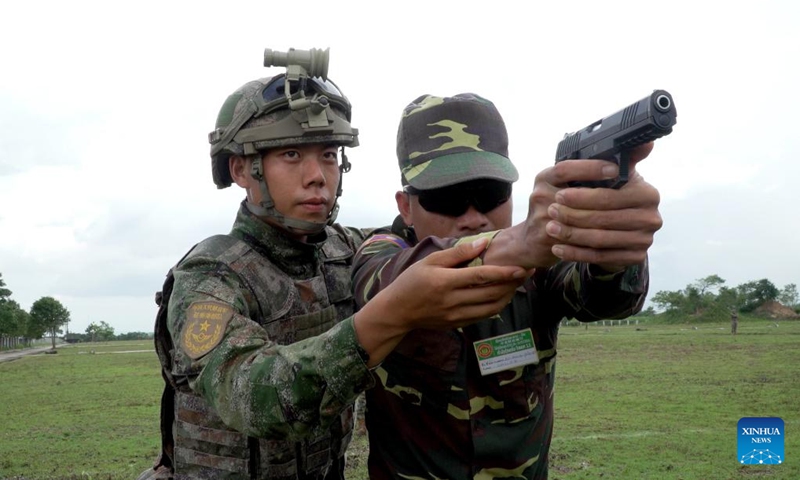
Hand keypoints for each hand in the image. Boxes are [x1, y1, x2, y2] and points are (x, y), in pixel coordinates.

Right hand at [354, 238, 526, 365]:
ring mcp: (456, 315)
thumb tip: (483, 244)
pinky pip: (483, 316)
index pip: (481, 276)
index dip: (504, 273)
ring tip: (517, 284)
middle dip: (512, 284)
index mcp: (445, 282)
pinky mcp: (457, 324)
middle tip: (526, 273)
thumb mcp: (430, 261)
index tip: (521, 267)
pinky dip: (496, 306)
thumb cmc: (412, 281)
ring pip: (491, 308)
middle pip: (491, 294)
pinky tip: (501, 295)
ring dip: (508, 296)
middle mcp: (452, 301)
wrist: (397, 311)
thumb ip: (458, 253)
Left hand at [542, 142, 662, 268]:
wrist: (620, 230)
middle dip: (572, 215)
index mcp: (647, 193)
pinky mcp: (634, 257)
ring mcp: (644, 240)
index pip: (609, 195)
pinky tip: (557, 248)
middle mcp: (651, 218)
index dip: (582, 197)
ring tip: (550, 228)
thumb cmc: (612, 198)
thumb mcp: (617, 177)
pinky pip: (599, 257)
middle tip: (550, 211)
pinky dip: (575, 253)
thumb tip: (645, 139)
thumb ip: (623, 158)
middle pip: (602, 218)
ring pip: (599, 239)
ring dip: (570, 234)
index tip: (559, 194)